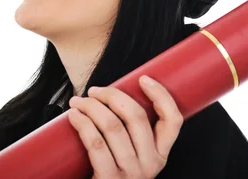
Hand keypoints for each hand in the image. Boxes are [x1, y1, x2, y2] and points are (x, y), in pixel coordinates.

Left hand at [67, 76, 182, 178]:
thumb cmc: (110, 172)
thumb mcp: (130, 154)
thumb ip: (130, 131)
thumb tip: (112, 95)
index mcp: (160, 154)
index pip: (173, 120)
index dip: (161, 95)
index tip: (143, 79)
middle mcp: (150, 164)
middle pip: (136, 116)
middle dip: (112, 95)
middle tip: (94, 91)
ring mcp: (131, 173)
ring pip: (112, 126)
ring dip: (91, 107)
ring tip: (78, 102)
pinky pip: (95, 143)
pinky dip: (82, 123)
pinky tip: (73, 115)